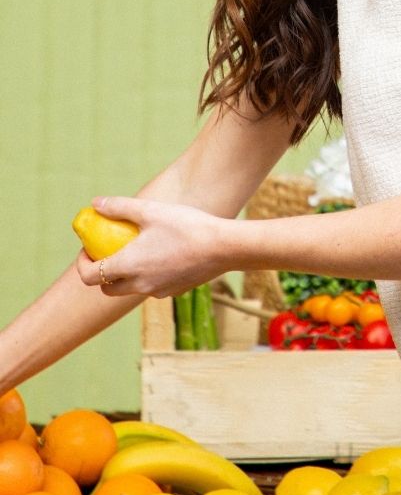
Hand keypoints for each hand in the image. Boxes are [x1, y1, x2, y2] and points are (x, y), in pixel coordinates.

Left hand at [75, 196, 231, 298]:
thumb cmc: (186, 226)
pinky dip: (148, 275)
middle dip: (101, 273)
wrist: (223, 247)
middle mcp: (139, 284)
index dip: (82, 264)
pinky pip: (152, 286)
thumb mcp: (150, 210)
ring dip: (125, 275)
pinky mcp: (174, 292)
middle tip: (109, 252)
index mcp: (128, 266)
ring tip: (138, 250)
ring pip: (130, 288)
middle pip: (107, 289)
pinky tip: (163, 254)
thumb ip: (120, 207)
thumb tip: (95, 203)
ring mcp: (157, 291)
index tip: (88, 248)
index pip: (89, 277)